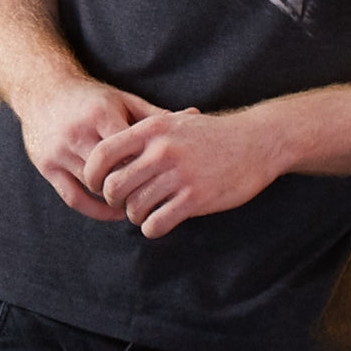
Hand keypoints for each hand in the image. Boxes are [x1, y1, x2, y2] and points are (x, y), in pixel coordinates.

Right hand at [17, 77, 164, 221]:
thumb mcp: (123, 100)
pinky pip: (73, 198)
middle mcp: (77, 133)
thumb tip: (195, 115)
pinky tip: (114, 211)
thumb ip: (154, 114)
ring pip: (94, 186)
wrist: (43, 89)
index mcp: (100, 113)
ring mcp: (59, 152)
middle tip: (155, 194)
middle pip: (112, 170)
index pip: (130, 148)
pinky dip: (96, 210)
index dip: (149, 164)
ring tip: (140, 203)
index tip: (167, 174)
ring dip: (117, 198)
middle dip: (134, 184)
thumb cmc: (92, 97)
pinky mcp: (46, 167)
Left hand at [82, 107, 279, 238]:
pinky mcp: (195, 198)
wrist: (257, 142)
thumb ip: (146, 134)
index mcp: (153, 128)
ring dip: (136, 216)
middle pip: (113, 187)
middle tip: (127, 202)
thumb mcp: (177, 122)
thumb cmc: (213, 134)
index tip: (100, 185)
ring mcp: (179, 174)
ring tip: (148, 210)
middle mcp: (162, 149)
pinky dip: (152, 228)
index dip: (93, 175)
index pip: (102, 154)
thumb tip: (111, 153)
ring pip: (133, 209)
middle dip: (115, 201)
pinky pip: (155, 224)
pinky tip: (162, 221)